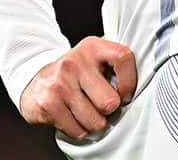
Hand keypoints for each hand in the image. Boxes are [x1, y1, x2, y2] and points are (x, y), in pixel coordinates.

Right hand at [19, 36, 137, 140]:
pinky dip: (79, 130)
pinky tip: (72, 117)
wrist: (35, 81)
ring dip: (94, 123)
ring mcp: (60, 82)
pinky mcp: (49, 102)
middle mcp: (75, 61)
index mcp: (92, 46)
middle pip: (110, 101)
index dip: (130, 82)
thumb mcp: (94, 60)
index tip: (124, 94)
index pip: (124, 57)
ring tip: (85, 111)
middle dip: (108, 110)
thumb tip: (142, 87)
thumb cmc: (75, 74)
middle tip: (99, 105)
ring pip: (95, 121)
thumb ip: (116, 66)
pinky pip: (78, 130)